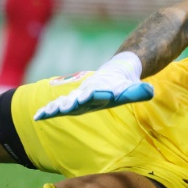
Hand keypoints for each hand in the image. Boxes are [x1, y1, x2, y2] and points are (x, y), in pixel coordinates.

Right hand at [34, 52, 153, 120]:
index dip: (90, 96)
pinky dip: (49, 109)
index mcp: (101, 90)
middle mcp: (87, 92)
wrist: (116, 71)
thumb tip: (150, 91)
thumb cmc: (125, 84)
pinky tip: (37, 117)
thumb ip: (139, 91)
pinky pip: (59, 105)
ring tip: (43, 114)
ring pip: (64, 102)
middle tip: (60, 109)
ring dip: (55, 108)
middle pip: (76, 98)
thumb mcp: (133, 87)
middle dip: (68, 104)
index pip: (96, 94)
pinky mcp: (74, 100)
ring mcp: (79, 96)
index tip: (83, 99)